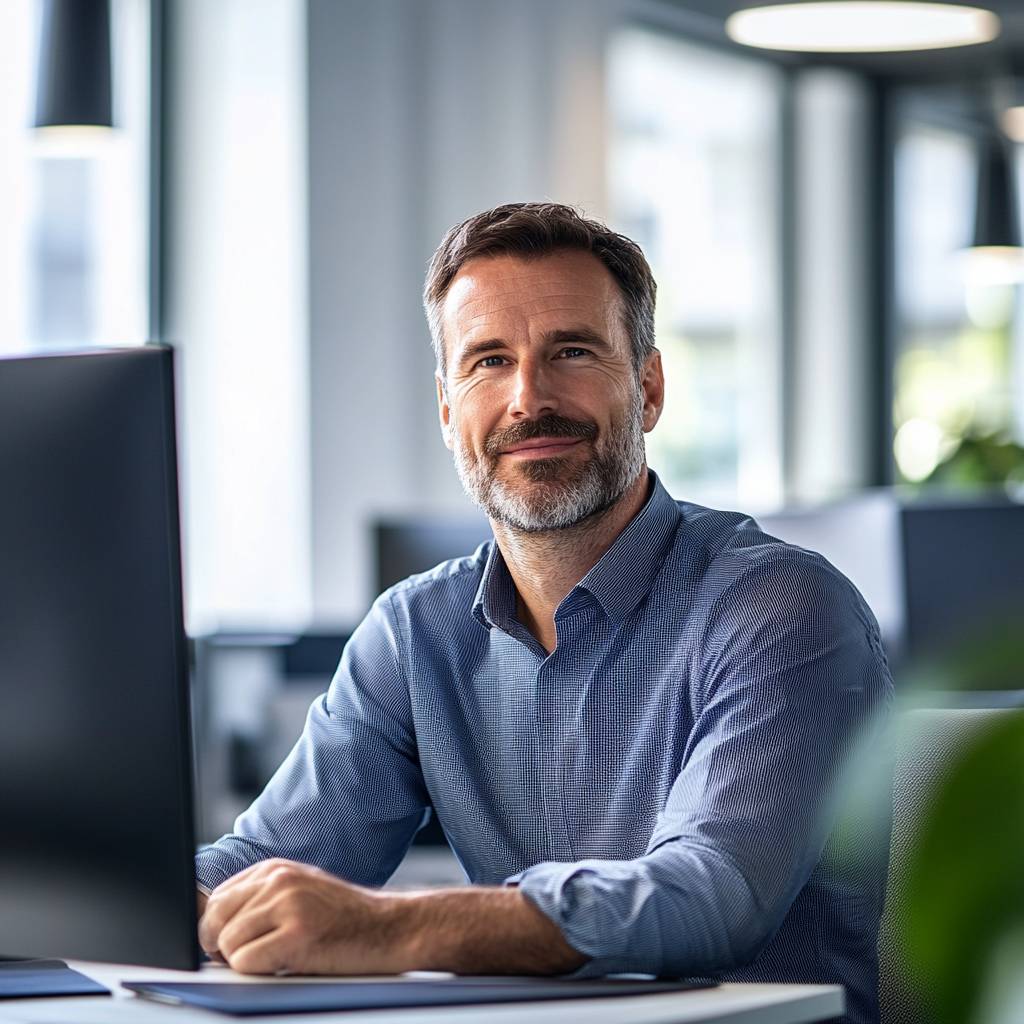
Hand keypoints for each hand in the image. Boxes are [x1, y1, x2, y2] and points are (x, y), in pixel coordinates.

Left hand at [198, 859, 409, 974]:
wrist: (389, 927)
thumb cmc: (344, 917)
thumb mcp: (299, 892)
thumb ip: (261, 899)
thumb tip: (212, 924)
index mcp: (276, 868)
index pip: (218, 897)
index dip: (216, 927)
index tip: (227, 944)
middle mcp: (279, 880)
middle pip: (215, 918)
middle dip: (219, 946)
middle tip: (244, 957)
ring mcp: (289, 905)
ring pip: (227, 943)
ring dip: (242, 961)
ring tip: (273, 958)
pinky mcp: (298, 935)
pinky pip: (245, 963)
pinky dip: (256, 972)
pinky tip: (284, 964)